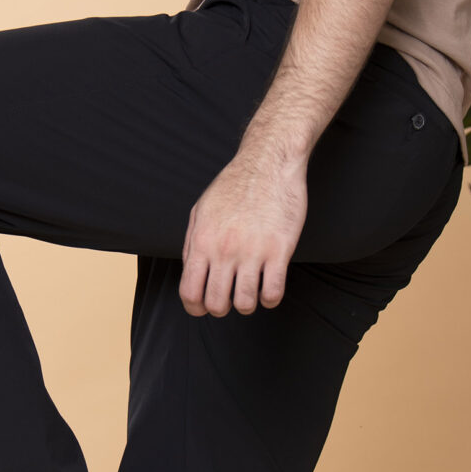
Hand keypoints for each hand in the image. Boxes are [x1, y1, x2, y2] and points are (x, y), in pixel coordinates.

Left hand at [180, 141, 308, 316]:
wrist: (268, 163)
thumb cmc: (234, 186)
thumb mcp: (200, 211)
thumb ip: (192, 244)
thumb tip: (190, 274)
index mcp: (202, 241)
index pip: (190, 293)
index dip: (195, 308)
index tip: (203, 307)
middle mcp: (225, 250)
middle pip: (216, 304)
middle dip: (221, 308)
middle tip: (229, 298)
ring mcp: (253, 251)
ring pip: (245, 303)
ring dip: (247, 305)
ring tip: (250, 293)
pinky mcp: (280, 250)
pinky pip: (273, 292)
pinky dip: (270, 299)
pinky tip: (269, 286)